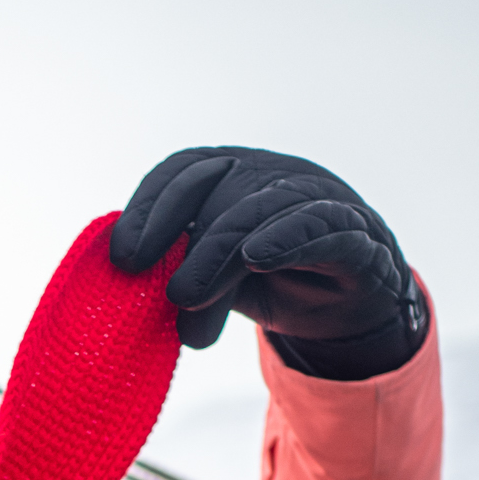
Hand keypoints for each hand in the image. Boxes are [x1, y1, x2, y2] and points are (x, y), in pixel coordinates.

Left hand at [110, 147, 426, 377]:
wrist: (349, 308)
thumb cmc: (273, 284)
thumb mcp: (216, 285)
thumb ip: (181, 280)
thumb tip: (130, 301)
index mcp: (232, 179)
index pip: (184, 171)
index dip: (150, 207)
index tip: (124, 258)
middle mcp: (271, 176)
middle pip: (217, 190)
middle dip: (183, 241)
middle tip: (168, 296)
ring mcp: (314, 198)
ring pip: (259, 209)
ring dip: (219, 255)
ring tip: (190, 300)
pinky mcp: (354, 233)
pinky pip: (322, 224)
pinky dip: (288, 237)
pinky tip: (258, 256)